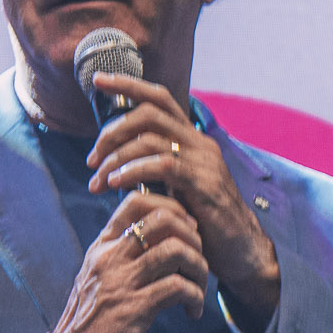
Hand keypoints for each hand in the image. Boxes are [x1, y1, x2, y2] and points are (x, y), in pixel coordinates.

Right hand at [51, 189, 209, 332]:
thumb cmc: (91, 318)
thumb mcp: (99, 276)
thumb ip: (122, 254)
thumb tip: (158, 238)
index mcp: (103, 246)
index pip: (136, 201)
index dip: (170, 205)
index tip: (185, 227)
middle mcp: (111, 257)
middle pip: (162, 219)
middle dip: (192, 234)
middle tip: (198, 256)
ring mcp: (121, 282)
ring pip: (175, 250)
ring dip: (199, 267)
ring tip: (199, 285)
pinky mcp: (134, 310)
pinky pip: (177, 288)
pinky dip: (194, 297)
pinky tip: (192, 310)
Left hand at [86, 74, 279, 328]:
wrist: (241, 252)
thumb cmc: (204, 224)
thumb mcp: (177, 190)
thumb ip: (154, 171)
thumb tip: (117, 162)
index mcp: (192, 140)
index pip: (159, 99)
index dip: (128, 84)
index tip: (98, 80)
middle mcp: (199, 144)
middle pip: (150, 112)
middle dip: (113, 129)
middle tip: (92, 158)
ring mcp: (203, 162)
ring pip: (151, 137)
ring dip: (116, 156)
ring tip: (98, 179)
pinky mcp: (203, 183)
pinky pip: (162, 165)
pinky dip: (133, 171)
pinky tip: (115, 184)